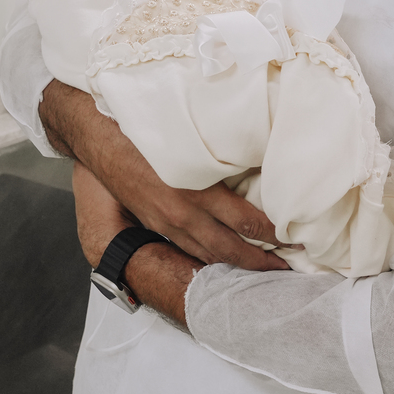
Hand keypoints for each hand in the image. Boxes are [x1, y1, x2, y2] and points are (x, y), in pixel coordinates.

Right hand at [43, 80, 290, 272]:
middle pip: (231, 248)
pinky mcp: (153, 222)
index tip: (298, 238)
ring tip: (262, 269)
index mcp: (197, 191)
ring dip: (237, 264)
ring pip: (208, 254)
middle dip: (262, 261)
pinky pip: (187, 247)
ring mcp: (165, 223)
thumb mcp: (190, 135)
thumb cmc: (145, 125)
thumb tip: (262, 157)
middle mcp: (182, 214)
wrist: (96, 132)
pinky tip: (221, 259)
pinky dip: (208, 257)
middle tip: (288, 268)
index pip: (247, 221)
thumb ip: (223, 152)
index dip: (275, 234)